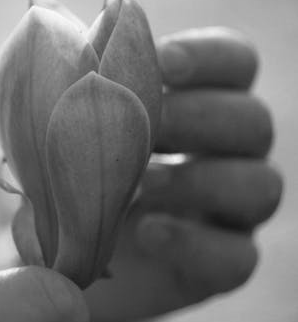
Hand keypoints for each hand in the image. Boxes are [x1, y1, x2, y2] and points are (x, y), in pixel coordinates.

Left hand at [86, 28, 282, 321]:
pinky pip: (239, 256)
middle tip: (147, 128)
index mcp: (199, 102)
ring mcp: (233, 213)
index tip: (162, 62)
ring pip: (262, 185)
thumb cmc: (66, 179)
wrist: (62, 259)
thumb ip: (72, 103)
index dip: (208, 57)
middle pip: (254, 121)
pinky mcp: (224, 264)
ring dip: (201, 180)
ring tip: (142, 185)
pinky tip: (146, 233)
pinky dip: (194, 243)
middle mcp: (229, 153)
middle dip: (200, 118)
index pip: (235, 63)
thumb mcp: (59, 137)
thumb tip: (68, 64)